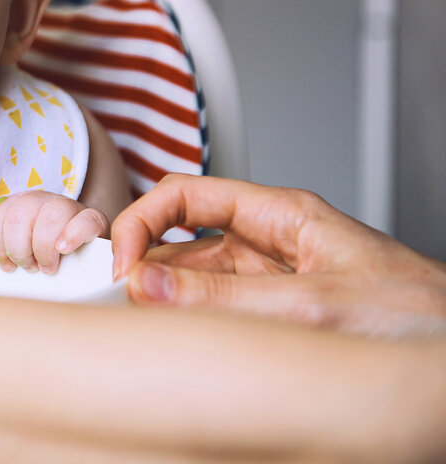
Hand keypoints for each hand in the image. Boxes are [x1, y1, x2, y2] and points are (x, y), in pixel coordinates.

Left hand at [0, 191, 108, 273]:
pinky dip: (73, 234)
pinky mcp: (93, 220)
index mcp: (14, 205)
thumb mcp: (2, 245)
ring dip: (44, 246)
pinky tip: (64, 250)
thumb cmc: (33, 253)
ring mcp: (67, 208)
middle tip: (27, 267)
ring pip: (51, 214)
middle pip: (20, 213)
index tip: (4, 264)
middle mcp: (39, 200)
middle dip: (19, 247)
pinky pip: (86, 219)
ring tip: (47, 266)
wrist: (77, 261)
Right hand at [111, 174, 445, 337]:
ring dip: (169, 299)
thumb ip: (226, 296)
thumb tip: (151, 284)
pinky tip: (182, 339)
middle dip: (148, 266)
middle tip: (120, 300)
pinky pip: (221, 315)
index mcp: (282, 215)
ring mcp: (276, 284)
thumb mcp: (314, 305)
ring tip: (145, 322)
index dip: (143, 221)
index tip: (121, 261)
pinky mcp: (281, 320)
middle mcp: (273, 245)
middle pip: (184, 242)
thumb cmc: (420, 317)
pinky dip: (193, 326)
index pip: (186, 196)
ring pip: (198, 282)